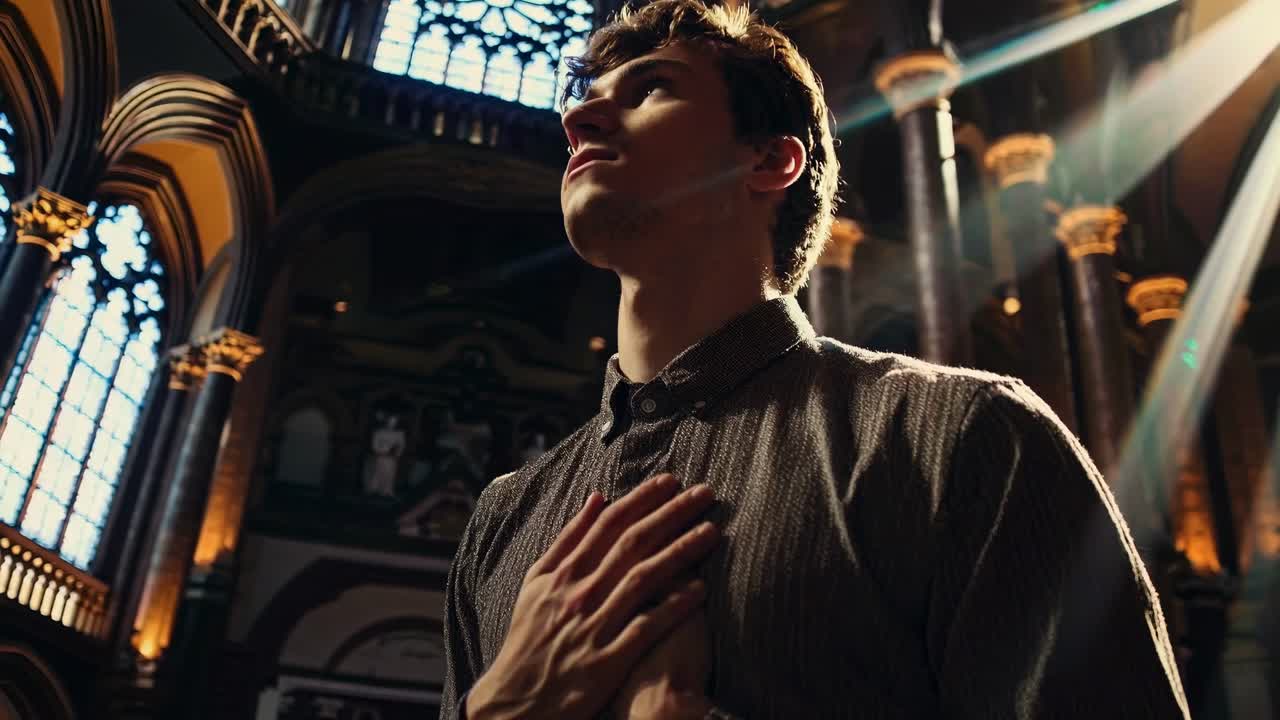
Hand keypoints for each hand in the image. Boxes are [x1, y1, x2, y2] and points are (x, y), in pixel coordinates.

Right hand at [467, 473, 719, 719]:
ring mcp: (594, 625)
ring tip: (711, 532)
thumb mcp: (536, 583)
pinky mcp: (609, 659)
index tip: (671, 481)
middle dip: (671, 514)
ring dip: (680, 552)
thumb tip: (598, 498)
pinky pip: (647, 626)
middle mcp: (579, 594)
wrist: (516, 702)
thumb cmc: (529, 640)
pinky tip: (701, 589)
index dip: (642, 499)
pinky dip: (674, 607)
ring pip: (644, 579)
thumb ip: (567, 540)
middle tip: (703, 494)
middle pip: (632, 543)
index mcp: (562, 573)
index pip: (608, 524)